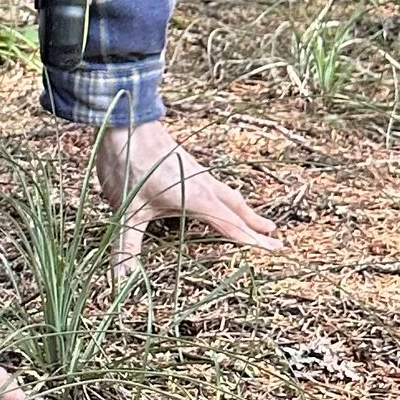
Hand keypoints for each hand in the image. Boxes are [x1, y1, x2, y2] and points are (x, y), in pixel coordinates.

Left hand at [86, 119, 281, 281]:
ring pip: (229, 196)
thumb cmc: (130, 164)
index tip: (277, 249)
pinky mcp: (187, 165)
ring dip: (245, 210)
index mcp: (198, 199)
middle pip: (238, 209)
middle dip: (256, 226)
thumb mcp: (129, 211)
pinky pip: (216, 187)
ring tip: (258, 222)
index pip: (232, 226)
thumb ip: (127, 246)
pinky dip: (227, 198)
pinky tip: (218, 200)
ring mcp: (198, 173)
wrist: (127, 120)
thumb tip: (122, 278)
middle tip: (277, 239)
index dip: (253, 240)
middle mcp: (204, 186)